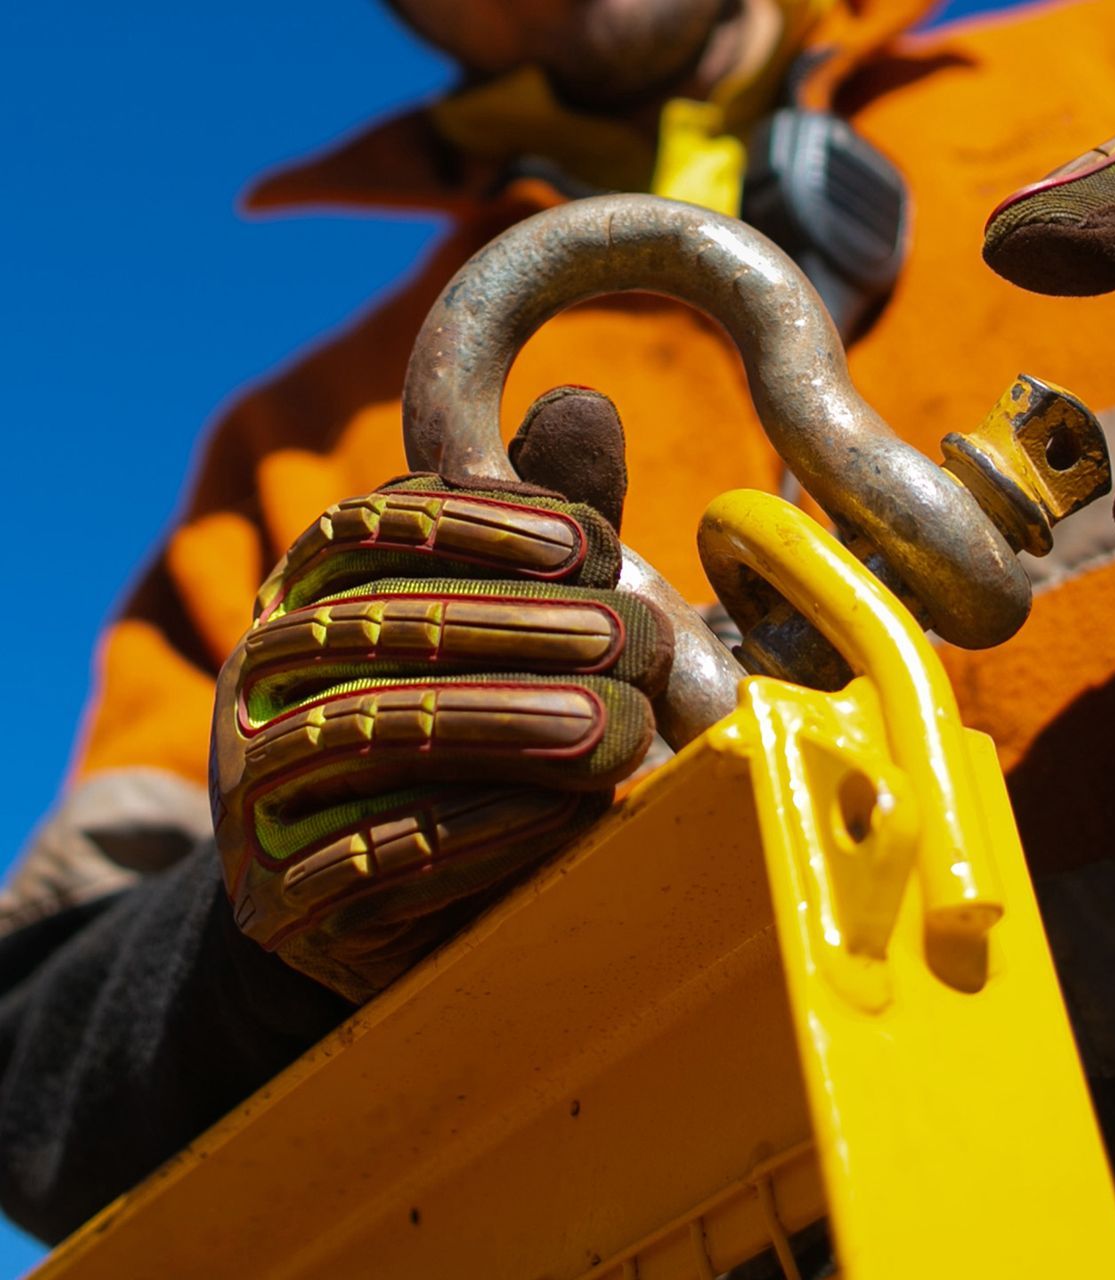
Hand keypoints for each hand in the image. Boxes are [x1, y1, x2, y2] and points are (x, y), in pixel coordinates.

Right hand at [212, 388, 670, 1001]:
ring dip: (511, 726)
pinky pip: (379, 856)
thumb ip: (540, 529)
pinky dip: (485, 829)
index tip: (592, 544)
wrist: (398, 912)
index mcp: (304, 596)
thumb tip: (585, 402)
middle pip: (379, 630)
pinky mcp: (282, 903)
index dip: (482, 527)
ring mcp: (254, 795)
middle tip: (637, 643)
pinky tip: (572, 811)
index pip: (367, 530)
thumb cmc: (475, 735)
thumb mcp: (511, 624)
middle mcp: (259, 683)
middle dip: (525, 633)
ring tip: (617, 728)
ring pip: (374, 734)